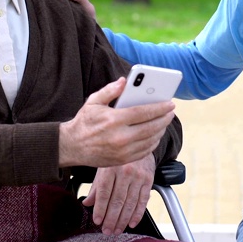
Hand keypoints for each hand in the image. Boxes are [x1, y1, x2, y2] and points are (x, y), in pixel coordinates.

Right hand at [59, 77, 174, 167]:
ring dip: (161, 130)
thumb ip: (110, 90)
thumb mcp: (93, 101)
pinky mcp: (123, 160)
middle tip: (171, 112)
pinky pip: (145, 151)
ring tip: (164, 121)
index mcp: (113, 120)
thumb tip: (125, 81)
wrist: (72, 147)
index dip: (159, 108)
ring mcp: (123, 151)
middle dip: (164, 118)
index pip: (143, 112)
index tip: (170, 103)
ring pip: (150, 140)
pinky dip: (153, 142)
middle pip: (151, 127)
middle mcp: (120, 137)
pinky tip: (155, 134)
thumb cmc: (84, 122)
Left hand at [82, 154, 155, 234]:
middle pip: (117, 200)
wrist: (139, 144)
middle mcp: (125, 172)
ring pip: (130, 203)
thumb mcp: (103, 168)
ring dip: (123, 219)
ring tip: (117, 230)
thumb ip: (96, 186)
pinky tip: (132, 223)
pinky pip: (143, 200)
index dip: (100, 208)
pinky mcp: (149, 180)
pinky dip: (137, 214)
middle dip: (111, 219)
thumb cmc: (118, 159)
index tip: (97, 221)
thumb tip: (87, 203)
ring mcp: (138, 176)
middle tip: (107, 231)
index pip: (104, 192)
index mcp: (110, 168)